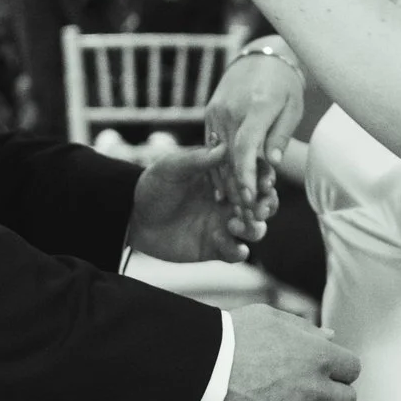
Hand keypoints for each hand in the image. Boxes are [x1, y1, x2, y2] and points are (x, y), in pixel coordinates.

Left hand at [127, 143, 266, 264]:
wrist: (134, 219)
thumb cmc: (153, 186)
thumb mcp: (171, 168)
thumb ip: (197, 160)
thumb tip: (224, 148)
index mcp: (225, 176)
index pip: (254, 174)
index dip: (264, 177)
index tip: (264, 182)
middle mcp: (230, 200)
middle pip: (262, 202)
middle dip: (266, 205)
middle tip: (258, 208)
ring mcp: (224, 224)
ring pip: (256, 228)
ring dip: (254, 228)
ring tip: (235, 224)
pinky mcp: (215, 247)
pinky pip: (236, 252)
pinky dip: (237, 249)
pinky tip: (226, 242)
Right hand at [207, 46, 306, 221]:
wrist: (262, 57)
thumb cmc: (285, 85)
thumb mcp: (292, 108)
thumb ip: (280, 137)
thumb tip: (272, 165)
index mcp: (256, 106)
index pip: (246, 146)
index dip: (246, 174)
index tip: (249, 197)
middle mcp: (231, 110)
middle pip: (229, 155)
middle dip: (237, 186)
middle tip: (246, 213)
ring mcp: (217, 111)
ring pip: (218, 154)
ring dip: (226, 181)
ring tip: (237, 207)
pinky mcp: (211, 113)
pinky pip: (212, 146)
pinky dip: (217, 168)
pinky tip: (224, 189)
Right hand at [210, 303, 359, 400]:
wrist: (197, 367)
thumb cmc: (231, 336)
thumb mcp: (270, 318)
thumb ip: (305, 329)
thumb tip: (332, 338)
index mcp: (317, 355)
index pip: (353, 369)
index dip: (340, 370)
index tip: (325, 372)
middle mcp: (312, 389)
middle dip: (332, 398)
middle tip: (312, 394)